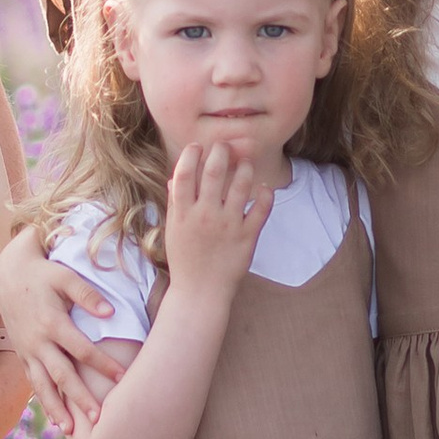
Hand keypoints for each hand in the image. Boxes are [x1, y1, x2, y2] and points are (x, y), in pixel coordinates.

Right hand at [0, 230, 130, 433]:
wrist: (8, 275)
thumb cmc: (43, 274)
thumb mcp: (64, 276)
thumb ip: (87, 294)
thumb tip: (111, 313)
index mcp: (52, 322)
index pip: (82, 349)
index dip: (103, 364)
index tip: (123, 378)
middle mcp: (38, 342)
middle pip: (62, 375)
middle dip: (80, 398)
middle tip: (98, 418)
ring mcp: (28, 351)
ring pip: (43, 385)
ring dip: (57, 408)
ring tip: (71, 430)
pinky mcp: (23, 356)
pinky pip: (34, 383)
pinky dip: (45, 401)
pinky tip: (56, 419)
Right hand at [160, 140, 268, 290]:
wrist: (200, 292)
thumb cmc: (185, 260)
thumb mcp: (173, 229)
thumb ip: (175, 202)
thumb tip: (176, 177)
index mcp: (183, 212)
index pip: (185, 173)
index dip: (191, 154)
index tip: (198, 146)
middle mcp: (205, 215)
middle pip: (214, 171)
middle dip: (221, 151)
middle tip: (226, 145)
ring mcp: (228, 225)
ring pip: (241, 184)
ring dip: (245, 167)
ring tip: (245, 162)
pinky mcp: (248, 237)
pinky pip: (261, 208)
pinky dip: (265, 194)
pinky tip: (263, 188)